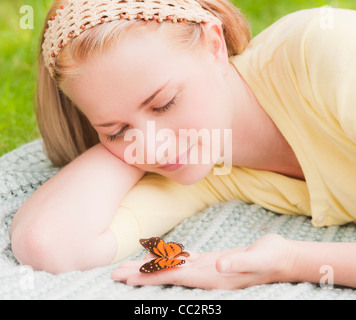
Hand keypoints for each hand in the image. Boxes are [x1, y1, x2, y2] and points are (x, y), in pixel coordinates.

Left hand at [111, 234, 294, 289]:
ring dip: (151, 268)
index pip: (174, 276)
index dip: (149, 276)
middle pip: (167, 275)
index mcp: (212, 276)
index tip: (127, 278)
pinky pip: (184, 261)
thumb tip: (218, 265)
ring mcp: (207, 270)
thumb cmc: (271, 256)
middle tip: (116, 275)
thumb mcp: (259, 257)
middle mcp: (205, 275)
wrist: (281, 258)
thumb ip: (238, 262)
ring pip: (172, 268)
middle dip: (141, 275)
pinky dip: (168, 259)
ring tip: (130, 268)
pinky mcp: (210, 262)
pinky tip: (158, 258)